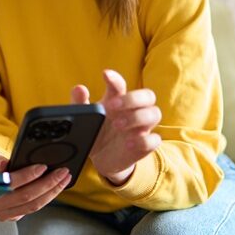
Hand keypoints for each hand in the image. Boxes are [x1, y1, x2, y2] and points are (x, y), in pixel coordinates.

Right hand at [0, 147, 70, 221]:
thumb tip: (4, 165)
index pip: (10, 184)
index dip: (27, 176)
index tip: (43, 167)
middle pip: (26, 197)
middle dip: (47, 183)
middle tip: (63, 171)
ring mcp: (5, 214)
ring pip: (34, 205)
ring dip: (52, 192)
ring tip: (65, 177)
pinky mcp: (15, 215)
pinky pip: (35, 207)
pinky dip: (48, 197)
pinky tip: (57, 186)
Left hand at [89, 70, 161, 185]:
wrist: (101, 159)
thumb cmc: (96, 132)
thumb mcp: (85, 119)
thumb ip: (80, 103)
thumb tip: (79, 88)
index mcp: (117, 101)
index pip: (121, 85)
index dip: (115, 79)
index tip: (105, 74)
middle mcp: (133, 111)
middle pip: (148, 95)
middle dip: (132, 98)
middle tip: (112, 106)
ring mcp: (141, 128)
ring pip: (155, 114)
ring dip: (137, 117)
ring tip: (117, 125)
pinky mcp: (145, 145)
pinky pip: (155, 139)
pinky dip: (144, 140)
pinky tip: (127, 143)